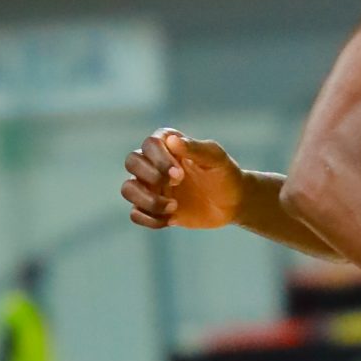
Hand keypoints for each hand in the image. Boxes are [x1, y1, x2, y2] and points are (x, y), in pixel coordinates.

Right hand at [122, 130, 244, 230]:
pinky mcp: (153, 209)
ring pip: (128, 189)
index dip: (160, 160)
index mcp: (167, 145)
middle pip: (132, 162)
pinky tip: (172, 219)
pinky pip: (136, 214)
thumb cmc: (225, 174)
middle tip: (177, 184)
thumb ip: (195, 148)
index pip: (149, 145)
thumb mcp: (216, 159)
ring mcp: (151, 186)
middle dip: (149, 175)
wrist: (233, 203)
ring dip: (147, 200)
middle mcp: (154, 163)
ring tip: (173, 207)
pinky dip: (149, 219)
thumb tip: (172, 140)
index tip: (180, 174)